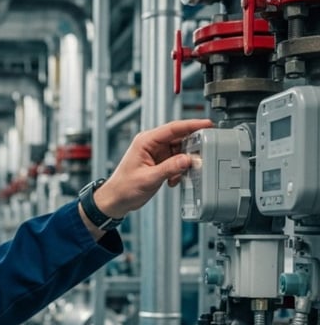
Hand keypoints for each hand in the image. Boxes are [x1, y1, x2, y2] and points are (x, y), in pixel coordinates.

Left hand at [92, 118, 213, 219]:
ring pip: (180, 150)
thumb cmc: (124, 188)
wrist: (116, 200)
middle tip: (202, 155)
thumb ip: (169, 168)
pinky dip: (179, 170)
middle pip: (179, 138)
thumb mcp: (148, 178)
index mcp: (145, 141)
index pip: (173, 128)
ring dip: (184, 162)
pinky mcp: (159, 162)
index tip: (208, 124)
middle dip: (191, 147)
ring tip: (181, 174)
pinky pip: (177, 161)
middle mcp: (151, 144)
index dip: (192, 125)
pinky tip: (173, 180)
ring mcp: (156, 152)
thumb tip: (188, 159)